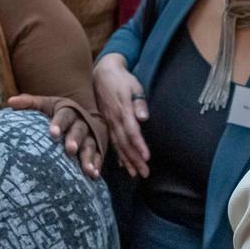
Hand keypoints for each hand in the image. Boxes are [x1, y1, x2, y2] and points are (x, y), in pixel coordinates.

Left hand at [6, 94, 100, 177]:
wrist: (80, 116)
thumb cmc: (55, 113)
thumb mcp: (45, 105)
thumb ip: (30, 103)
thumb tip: (10, 102)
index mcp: (67, 111)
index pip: (63, 116)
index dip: (58, 124)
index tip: (52, 134)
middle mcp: (81, 122)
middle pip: (79, 130)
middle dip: (75, 140)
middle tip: (70, 150)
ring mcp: (90, 135)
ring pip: (90, 145)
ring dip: (88, 157)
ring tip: (86, 170)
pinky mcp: (98, 147)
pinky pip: (98, 156)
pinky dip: (96, 165)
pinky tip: (93, 175)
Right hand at [93, 54, 149, 177]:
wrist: (103, 74)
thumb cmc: (122, 80)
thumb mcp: (134, 85)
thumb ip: (139, 101)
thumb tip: (143, 117)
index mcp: (123, 111)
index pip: (131, 132)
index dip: (139, 145)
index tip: (146, 157)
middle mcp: (114, 120)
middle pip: (125, 143)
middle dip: (134, 159)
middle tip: (144, 173)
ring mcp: (109, 123)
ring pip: (118, 145)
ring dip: (126, 161)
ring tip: (134, 174)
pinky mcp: (107, 123)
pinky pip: (112, 142)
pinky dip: (117, 154)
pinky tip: (122, 165)